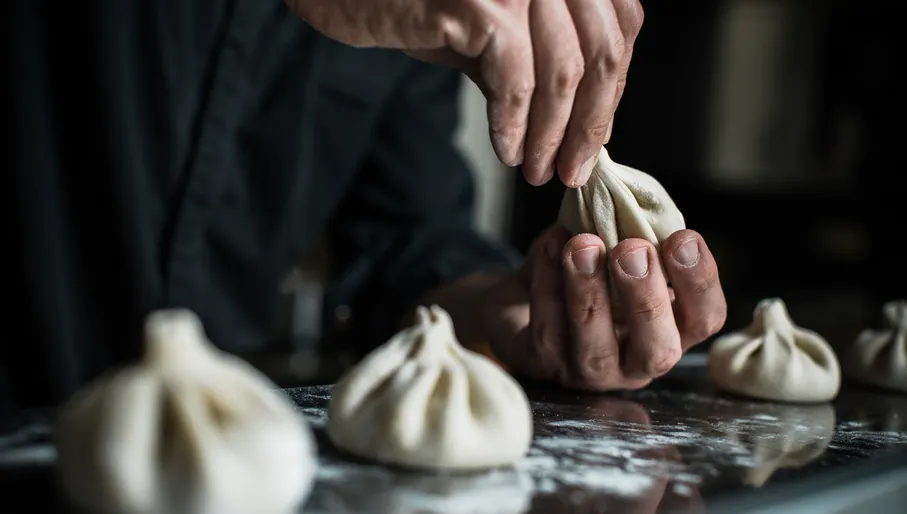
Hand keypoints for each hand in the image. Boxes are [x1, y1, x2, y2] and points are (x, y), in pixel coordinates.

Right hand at [286, 0, 643, 186]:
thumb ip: (542, 64)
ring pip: (566, 73)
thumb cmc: (415, 2)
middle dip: (591, 123)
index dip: (612, 90)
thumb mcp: (494, 29)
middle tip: (572, 170)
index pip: (621, 26)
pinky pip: (516, 81)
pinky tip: (508, 150)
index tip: (593, 138)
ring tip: (540, 170)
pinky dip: (514, 125)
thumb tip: (581, 125)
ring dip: (554, 135)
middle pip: (604, 50)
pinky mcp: (485, 2)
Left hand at [480, 227, 726, 390]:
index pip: (705, 319)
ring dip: (590, 293)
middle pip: (656, 349)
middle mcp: (637, 362)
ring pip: (595, 348)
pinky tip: (549, 246)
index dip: (700, 282)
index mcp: (671, 330)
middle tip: (632, 250)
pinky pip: (547, 331)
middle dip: (645, 298)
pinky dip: (547, 285)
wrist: (523, 302)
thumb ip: (632, 237)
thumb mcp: (615, 254)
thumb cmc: (586, 275)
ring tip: (582, 245)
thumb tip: (629, 203)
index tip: (683, 237)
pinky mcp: (544, 365)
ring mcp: (590, 372)